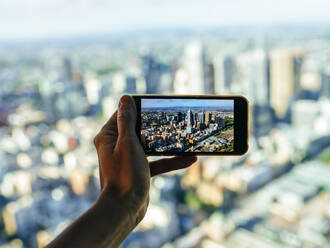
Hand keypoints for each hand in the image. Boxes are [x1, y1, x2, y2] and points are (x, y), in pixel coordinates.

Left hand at [93, 95, 196, 224]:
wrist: (125, 209)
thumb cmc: (125, 174)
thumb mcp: (128, 142)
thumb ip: (128, 120)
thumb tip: (125, 98)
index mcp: (109, 136)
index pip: (124, 114)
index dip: (140, 108)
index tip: (157, 103)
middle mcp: (116, 146)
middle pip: (139, 129)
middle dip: (157, 125)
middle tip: (174, 117)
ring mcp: (129, 159)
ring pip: (150, 146)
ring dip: (167, 143)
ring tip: (185, 136)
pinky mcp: (139, 171)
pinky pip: (157, 162)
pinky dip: (171, 161)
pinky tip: (190, 159)